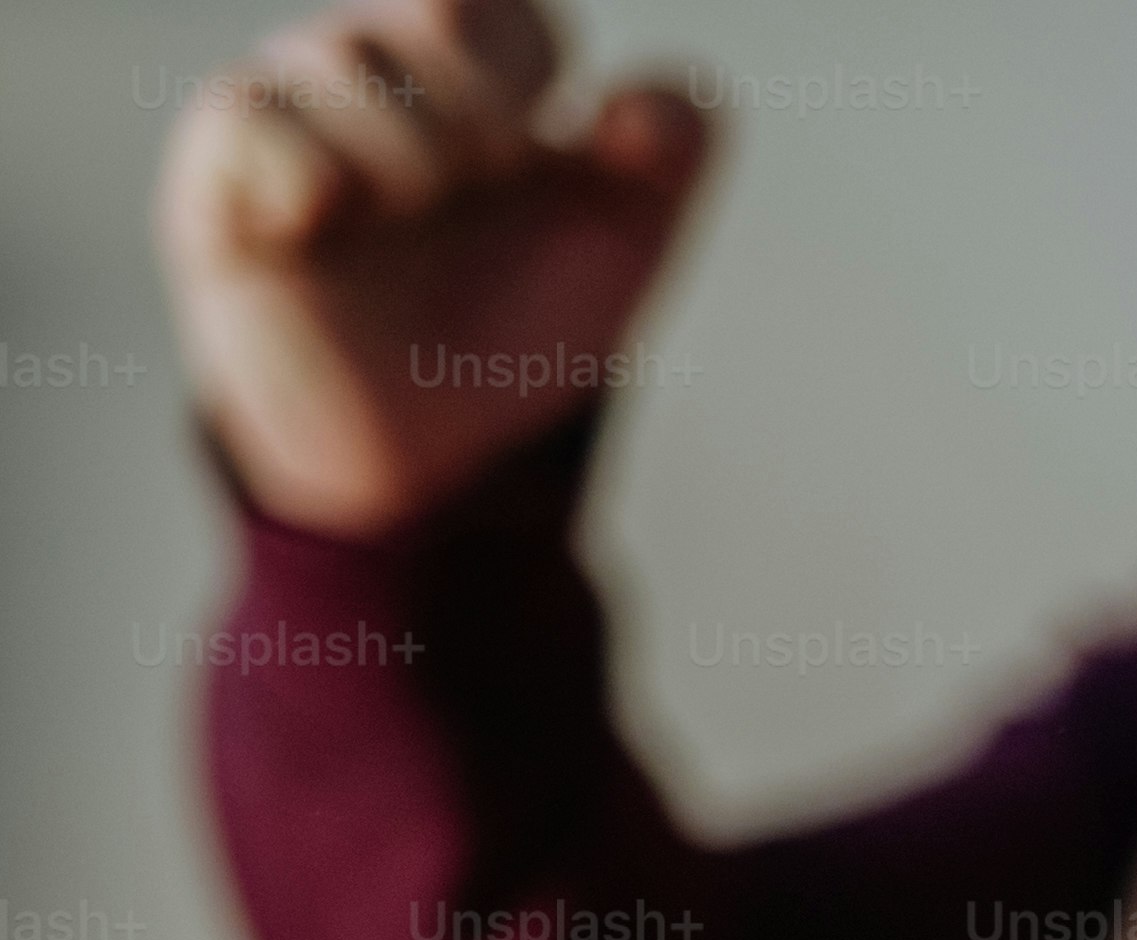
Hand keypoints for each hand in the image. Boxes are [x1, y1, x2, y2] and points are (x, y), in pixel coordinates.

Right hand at [157, 0, 715, 535]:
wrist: (435, 447)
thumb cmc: (513, 322)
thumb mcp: (617, 241)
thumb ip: (665, 153)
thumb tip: (651, 103)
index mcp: (464, 76)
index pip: (504, 12)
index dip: (534, 75)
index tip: (534, 159)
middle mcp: (369, 76)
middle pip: (441, 15)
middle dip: (487, 110)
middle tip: (478, 183)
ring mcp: (289, 118)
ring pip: (344, 56)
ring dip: (409, 149)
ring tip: (405, 215)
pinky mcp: (220, 183)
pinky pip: (249, 118)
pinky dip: (307, 166)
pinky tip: (322, 216)